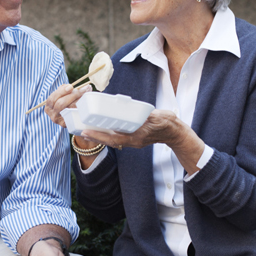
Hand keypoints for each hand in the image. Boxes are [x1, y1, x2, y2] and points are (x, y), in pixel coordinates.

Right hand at [44, 84, 90, 127]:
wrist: (69, 117)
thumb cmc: (65, 102)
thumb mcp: (61, 95)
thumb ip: (65, 89)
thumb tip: (75, 86)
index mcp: (48, 106)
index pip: (53, 98)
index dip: (62, 91)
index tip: (71, 86)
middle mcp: (53, 115)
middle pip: (61, 104)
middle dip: (72, 95)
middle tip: (82, 90)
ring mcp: (60, 121)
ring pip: (69, 109)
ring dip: (79, 100)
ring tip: (86, 93)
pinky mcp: (68, 125)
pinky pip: (75, 115)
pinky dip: (81, 107)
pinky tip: (86, 102)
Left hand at [81, 109, 202, 153]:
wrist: (174, 132)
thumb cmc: (167, 124)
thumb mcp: (158, 118)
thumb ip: (149, 117)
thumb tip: (142, 113)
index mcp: (137, 138)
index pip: (115, 138)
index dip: (100, 136)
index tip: (86, 131)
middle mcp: (133, 141)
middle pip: (110, 141)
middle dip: (95, 137)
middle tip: (80, 131)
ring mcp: (133, 141)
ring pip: (112, 140)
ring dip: (99, 136)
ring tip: (86, 130)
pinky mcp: (133, 138)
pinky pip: (117, 138)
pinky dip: (107, 134)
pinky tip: (100, 129)